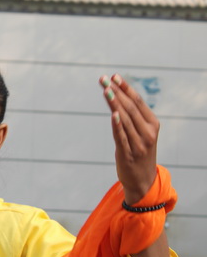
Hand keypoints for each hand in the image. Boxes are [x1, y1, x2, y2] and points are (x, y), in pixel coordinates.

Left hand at [99, 74, 158, 204]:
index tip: (113, 76)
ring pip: (125, 119)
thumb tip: (120, 95)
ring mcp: (138, 144)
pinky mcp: (127, 154)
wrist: (142, 181)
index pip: (138, 101)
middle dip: (116, 91)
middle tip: (103, 79)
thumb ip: (134, 117)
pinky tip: (113, 114)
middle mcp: (148, 133)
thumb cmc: (140, 152)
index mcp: (153, 124)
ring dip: (114, 103)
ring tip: (106, 90)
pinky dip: (118, 125)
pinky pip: (121, 137)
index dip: (125, 88)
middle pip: (130, 107)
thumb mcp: (142, 133)